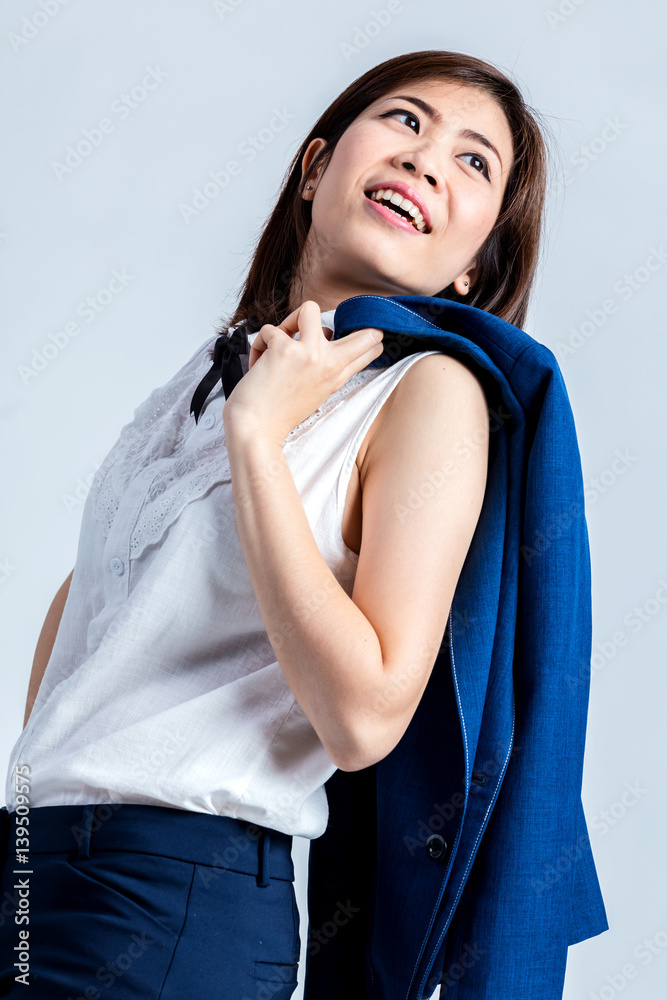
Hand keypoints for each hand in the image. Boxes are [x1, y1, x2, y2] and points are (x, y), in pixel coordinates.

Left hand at [222, 300, 383, 444]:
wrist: (256, 430)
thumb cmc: (278, 414)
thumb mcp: (315, 394)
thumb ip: (325, 369)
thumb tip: (326, 336)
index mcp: (336, 377)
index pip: (368, 350)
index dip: (370, 336)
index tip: (367, 332)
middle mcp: (329, 364)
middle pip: (364, 333)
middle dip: (355, 321)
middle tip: (332, 323)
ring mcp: (309, 354)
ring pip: (310, 309)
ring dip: (291, 320)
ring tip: (282, 338)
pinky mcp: (284, 349)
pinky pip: (270, 329)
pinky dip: (260, 344)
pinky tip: (258, 363)